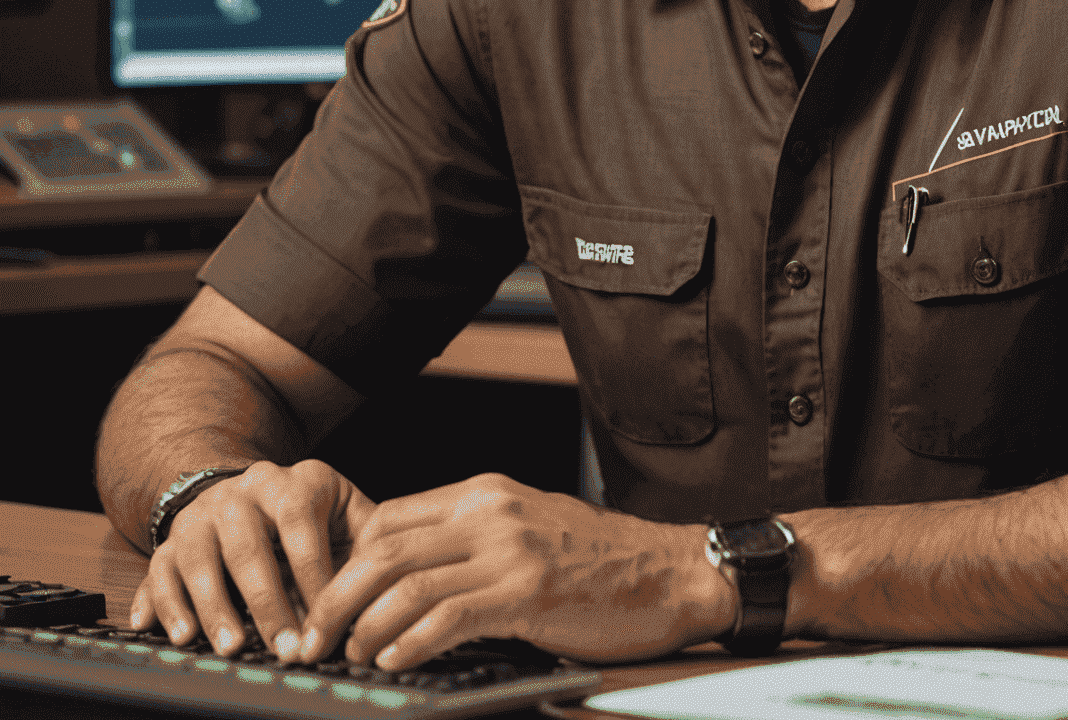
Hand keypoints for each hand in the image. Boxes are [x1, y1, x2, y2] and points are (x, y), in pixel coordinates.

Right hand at [129, 459, 376, 661]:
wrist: (252, 493)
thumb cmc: (309, 516)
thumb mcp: (344, 514)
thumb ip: (366, 543)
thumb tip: (384, 588)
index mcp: (293, 481)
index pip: (300, 525)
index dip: (313, 576)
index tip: (325, 622)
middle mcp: (243, 492)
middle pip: (248, 545)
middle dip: (267, 602)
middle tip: (285, 648)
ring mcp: (202, 516)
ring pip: (199, 558)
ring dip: (214, 607)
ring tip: (232, 646)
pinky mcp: (170, 543)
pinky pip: (158, 573)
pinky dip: (166, 606)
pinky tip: (179, 635)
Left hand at [295, 473, 734, 668]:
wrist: (669, 570)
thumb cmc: (600, 561)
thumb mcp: (527, 531)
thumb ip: (471, 542)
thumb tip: (407, 578)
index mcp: (483, 495)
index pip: (388, 519)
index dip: (344, 563)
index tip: (325, 603)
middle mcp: (489, 513)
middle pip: (382, 548)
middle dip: (333, 597)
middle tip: (309, 638)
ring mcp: (508, 549)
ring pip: (404, 582)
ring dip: (362, 626)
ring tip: (350, 656)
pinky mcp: (527, 591)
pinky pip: (446, 616)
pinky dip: (409, 642)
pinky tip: (396, 661)